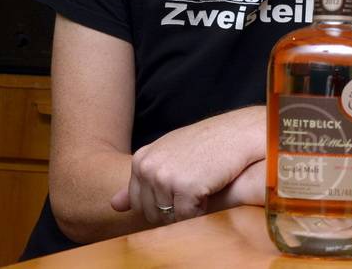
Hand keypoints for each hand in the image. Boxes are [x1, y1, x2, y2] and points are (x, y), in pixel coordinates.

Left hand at [110, 106, 265, 225]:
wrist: (238, 133)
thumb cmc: (208, 144)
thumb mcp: (169, 156)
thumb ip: (142, 179)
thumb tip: (113, 205)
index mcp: (141, 159)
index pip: (139, 202)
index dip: (163, 202)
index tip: (182, 186)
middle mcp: (148, 167)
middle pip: (152, 214)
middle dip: (174, 208)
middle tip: (196, 185)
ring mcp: (165, 177)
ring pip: (169, 218)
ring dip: (189, 209)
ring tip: (204, 183)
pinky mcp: (185, 187)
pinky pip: (187, 217)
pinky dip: (202, 210)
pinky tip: (212, 187)